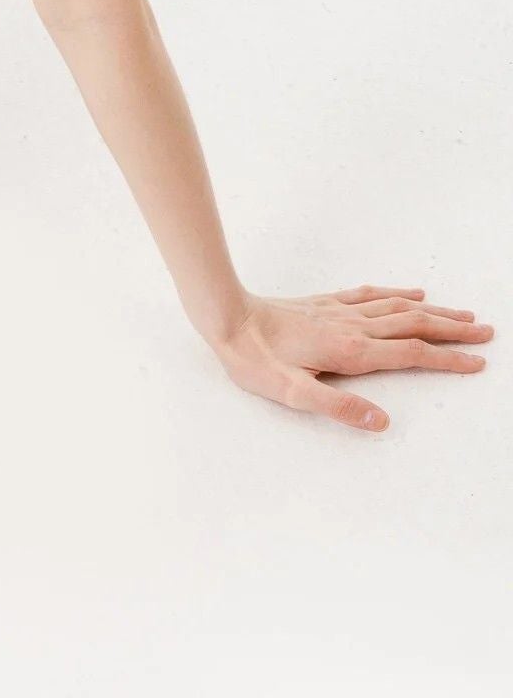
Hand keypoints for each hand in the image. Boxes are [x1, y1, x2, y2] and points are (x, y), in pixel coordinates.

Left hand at [209, 284, 494, 431]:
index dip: (448, 359)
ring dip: (434, 310)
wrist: (228, 317)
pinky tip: (410, 292)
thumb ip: (338, 408)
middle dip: (454, 330)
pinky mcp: (325, 302)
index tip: (480, 362)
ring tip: (463, 313)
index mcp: (352, 351)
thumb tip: (382, 422)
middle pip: (415, 325)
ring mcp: (340, 311)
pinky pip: (372, 295)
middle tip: (488, 332)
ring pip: (398, 307)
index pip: (412, 354)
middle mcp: (353, 326)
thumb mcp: (293, 394)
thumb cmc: (256, 360)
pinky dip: (397, 293)